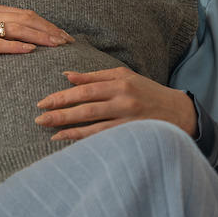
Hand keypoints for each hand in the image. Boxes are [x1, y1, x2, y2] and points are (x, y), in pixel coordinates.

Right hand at [0, 3, 73, 78]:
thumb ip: (5, 33)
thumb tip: (34, 40)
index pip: (28, 14)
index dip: (49, 25)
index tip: (66, 37)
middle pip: (26, 19)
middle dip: (49, 30)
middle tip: (67, 43)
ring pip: (15, 28)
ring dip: (39, 37)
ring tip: (56, 46)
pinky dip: (15, 46)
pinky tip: (30, 51)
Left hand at [34, 67, 197, 141]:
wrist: (179, 112)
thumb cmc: (147, 92)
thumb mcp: (125, 77)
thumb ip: (95, 77)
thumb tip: (67, 76)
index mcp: (120, 82)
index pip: (85, 88)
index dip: (62, 96)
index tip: (42, 102)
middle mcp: (124, 99)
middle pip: (86, 106)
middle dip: (60, 112)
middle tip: (38, 118)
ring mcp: (128, 118)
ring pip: (92, 123)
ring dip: (68, 127)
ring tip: (48, 130)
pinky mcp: (131, 133)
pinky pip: (102, 137)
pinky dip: (83, 138)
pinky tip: (67, 140)